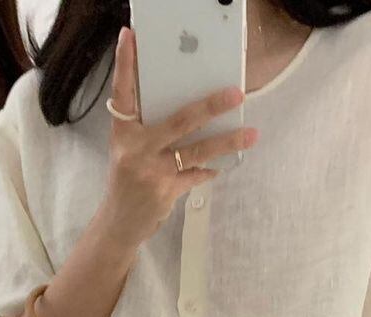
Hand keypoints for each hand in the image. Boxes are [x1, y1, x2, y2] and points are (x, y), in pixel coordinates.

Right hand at [97, 27, 256, 250]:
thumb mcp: (128, 150)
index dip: (125, 65)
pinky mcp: (166, 191)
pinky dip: (209, 170)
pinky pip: (196, 175)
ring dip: (227, 141)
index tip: (130, 36)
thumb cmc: (127, 181)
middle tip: (236, 93)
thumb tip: (188, 107)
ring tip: (251, 134)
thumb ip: (148, 129)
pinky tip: (222, 166)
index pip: (123, 93)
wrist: (119, 224)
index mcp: (124, 133)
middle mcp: (136, 149)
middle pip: (179, 121)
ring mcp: (152, 171)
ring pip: (197, 150)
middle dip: (210, 106)